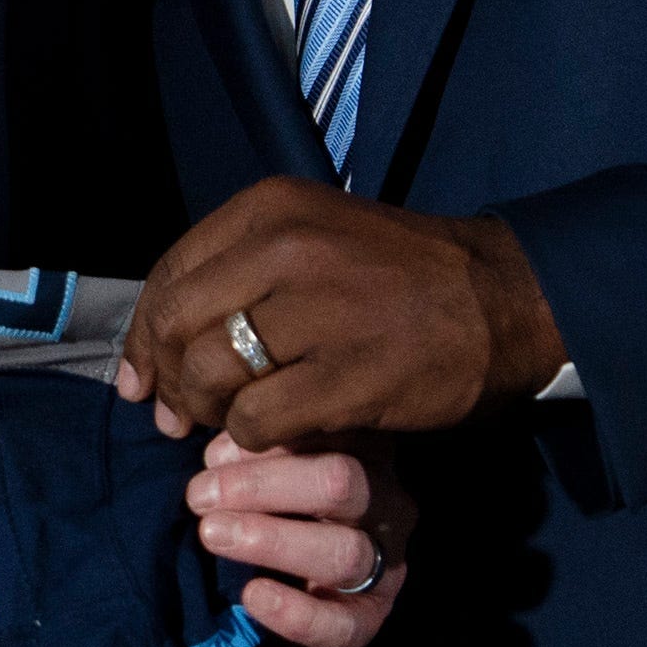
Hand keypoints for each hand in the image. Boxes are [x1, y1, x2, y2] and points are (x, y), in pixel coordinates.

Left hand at [117, 180, 564, 447]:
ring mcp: (320, 310)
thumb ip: (234, 279)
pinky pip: (257, 419)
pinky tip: (276, 434)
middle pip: (177, 327)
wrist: (506, 298)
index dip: (142, 336)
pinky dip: (253, 437)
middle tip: (178, 413)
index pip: (169, 274)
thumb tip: (151, 354)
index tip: (141, 377)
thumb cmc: (399, 275)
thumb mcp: (313, 238)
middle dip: (167, 379)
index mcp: (271, 209)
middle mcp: (287, 248)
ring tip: (227, 423)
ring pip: (210, 374)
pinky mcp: (351, 374)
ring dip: (208, 412)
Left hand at [187, 440, 414, 646]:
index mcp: (362, 454)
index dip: (268, 441)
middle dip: (263, 487)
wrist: (284, 595)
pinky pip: (342, 623)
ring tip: (213, 535)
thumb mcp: (257, 475)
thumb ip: (242, 457)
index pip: (327, 435)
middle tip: (200, 497)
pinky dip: (295, 612)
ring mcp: (385, 565)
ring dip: (272, 542)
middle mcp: (384, 505)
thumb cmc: (269, 513)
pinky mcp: (368, 620)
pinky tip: (253, 595)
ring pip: (343, 551)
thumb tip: (219, 456)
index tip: (211, 457)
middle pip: (340, 482)